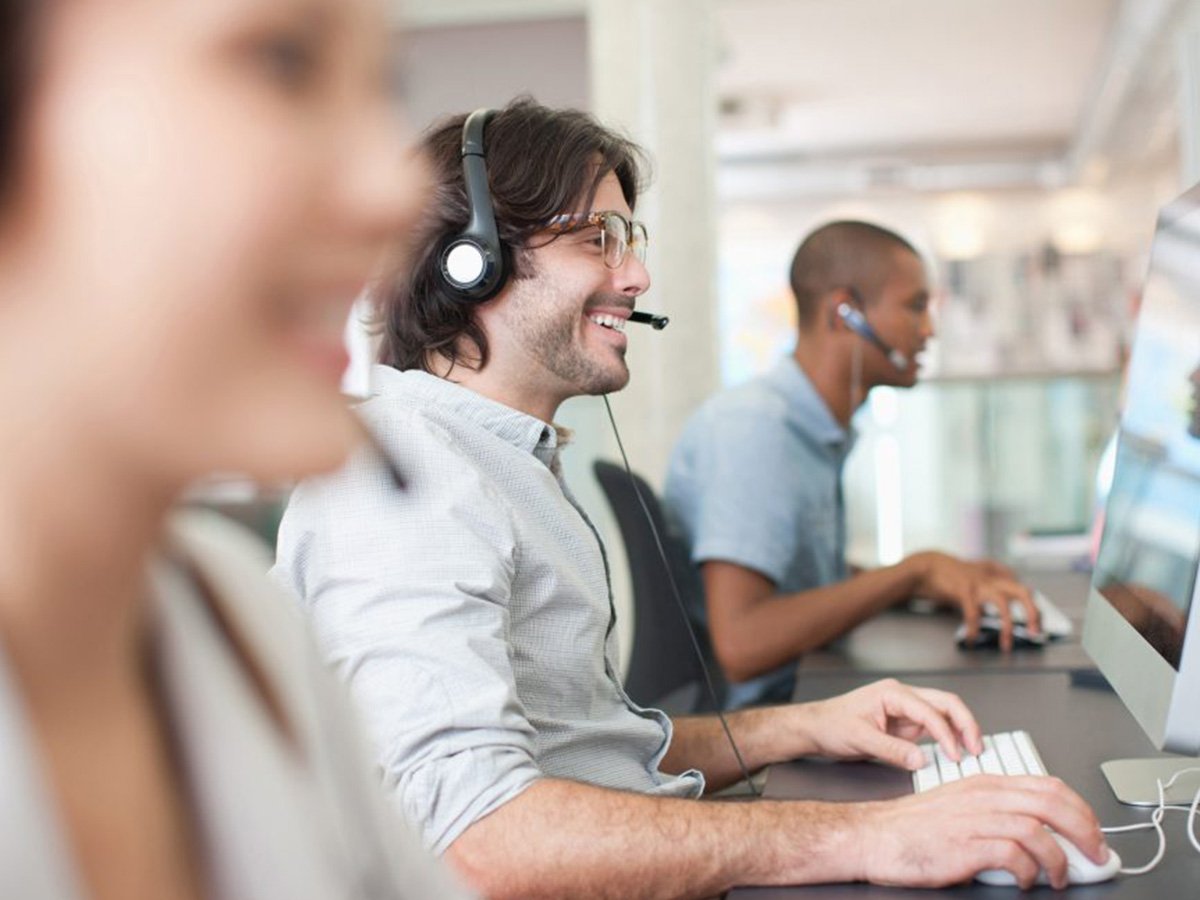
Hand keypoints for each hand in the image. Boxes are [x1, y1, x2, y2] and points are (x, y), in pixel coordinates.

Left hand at [799, 678, 981, 769]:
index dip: (946, 734)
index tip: (955, 756)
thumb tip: (921, 760)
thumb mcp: (859, 739)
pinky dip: (947, 737)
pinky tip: (954, 752)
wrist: (815, 727)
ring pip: (943, 713)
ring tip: (972, 752)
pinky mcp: (904, 723)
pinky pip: (933, 727)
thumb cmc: (831, 725)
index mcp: (892, 693)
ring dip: (960, 730)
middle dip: (966, 724)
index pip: (930, 711)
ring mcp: (905, 710)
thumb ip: (891, 749)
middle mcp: (902, 697)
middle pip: (946, 703)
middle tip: (977, 748)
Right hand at [853, 774, 1108, 889]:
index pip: (1048, 785)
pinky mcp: (964, 844)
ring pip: (1037, 829)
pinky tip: (1025, 881)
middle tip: (1095, 854)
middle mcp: (983, 796)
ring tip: (1059, 878)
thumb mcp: (960, 807)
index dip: (1080, 808)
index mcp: (985, 783)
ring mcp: (974, 818)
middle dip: (1085, 831)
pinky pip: (1014, 855)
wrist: (873, 836)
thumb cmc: (913, 827)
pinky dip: (1029, 871)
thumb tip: (1039, 834)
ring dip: (1059, 859)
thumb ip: (997, 813)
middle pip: (1052, 803)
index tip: (1092, 831)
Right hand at [907, 551, 1037, 649]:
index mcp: (996, 575)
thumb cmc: (951, 573)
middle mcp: (991, 578)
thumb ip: (992, 577)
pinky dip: (974, 628)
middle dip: (1032, 613)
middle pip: (1022, 592)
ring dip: (1007, 625)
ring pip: (1002, 603)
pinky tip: (972, 639)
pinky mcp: (963, 589)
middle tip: (1035, 632)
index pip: (1023, 589)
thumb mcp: (977, 571)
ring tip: (1006, 644)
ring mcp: (978, 583)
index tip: (1038, 624)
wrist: (927, 566)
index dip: (1034, 607)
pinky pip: (973, 612)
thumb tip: (1008, 588)